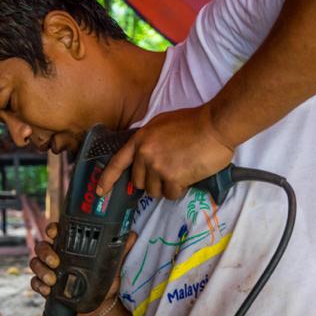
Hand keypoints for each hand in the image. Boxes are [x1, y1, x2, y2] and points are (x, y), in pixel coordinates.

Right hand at [29, 223, 136, 315]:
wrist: (102, 304)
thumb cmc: (105, 280)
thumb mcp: (113, 264)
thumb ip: (120, 249)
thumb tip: (132, 234)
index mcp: (69, 246)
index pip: (56, 232)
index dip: (52, 229)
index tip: (54, 232)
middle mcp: (56, 256)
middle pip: (41, 247)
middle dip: (45, 253)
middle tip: (56, 262)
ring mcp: (49, 271)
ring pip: (35, 264)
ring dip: (41, 270)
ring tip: (52, 280)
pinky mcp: (46, 287)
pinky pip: (34, 283)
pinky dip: (38, 285)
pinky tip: (47, 290)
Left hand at [97, 104, 233, 199]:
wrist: (215, 125)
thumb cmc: (194, 122)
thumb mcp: (162, 124)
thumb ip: (149, 140)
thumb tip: (145, 155)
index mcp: (140, 139)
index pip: (118, 162)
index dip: (107, 179)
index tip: (101, 191)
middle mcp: (145, 154)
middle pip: (139, 182)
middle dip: (152, 181)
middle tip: (169, 171)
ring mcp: (157, 166)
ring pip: (155, 191)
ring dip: (167, 186)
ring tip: (182, 171)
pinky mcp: (172, 178)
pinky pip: (171, 194)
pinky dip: (180, 189)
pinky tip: (189, 176)